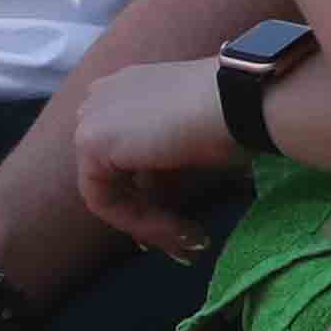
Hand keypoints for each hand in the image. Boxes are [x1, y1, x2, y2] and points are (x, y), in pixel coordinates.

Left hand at [74, 58, 236, 257]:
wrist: (241, 101)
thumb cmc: (234, 115)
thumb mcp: (194, 147)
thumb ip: (167, 171)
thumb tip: (164, 208)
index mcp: (126, 88)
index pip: (124, 155)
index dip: (150, 196)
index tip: (184, 224)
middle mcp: (101, 96)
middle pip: (112, 174)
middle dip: (146, 214)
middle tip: (184, 242)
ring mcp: (90, 116)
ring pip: (108, 191)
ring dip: (150, 223)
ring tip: (190, 242)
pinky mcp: (90, 141)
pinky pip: (106, 201)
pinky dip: (141, 223)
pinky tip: (178, 231)